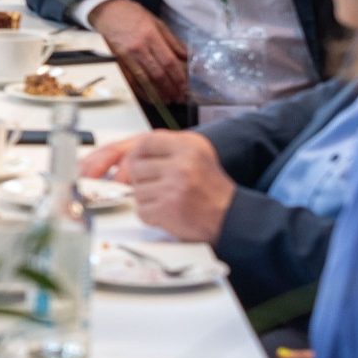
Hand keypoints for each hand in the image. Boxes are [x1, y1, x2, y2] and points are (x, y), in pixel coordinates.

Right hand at [87, 0, 188, 101]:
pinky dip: (141, 92)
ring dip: (158, 93)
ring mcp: (126, 57)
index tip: (186, 86)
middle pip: (158, 74)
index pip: (169, 61)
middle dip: (171, 88)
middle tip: (180, 97)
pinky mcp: (117, 62)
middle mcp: (138, 48)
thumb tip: (187, 56)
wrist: (107, 12)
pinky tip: (150, 97)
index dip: (179, 76)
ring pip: (145, 80)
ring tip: (168, 99)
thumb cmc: (132, 15)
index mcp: (151, 36)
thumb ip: (172, 41)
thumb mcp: (157, 22)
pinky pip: (130, 81)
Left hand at [118, 130, 234, 242]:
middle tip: (159, 186)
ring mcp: (175, 186)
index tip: (140, 164)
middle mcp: (182, 164)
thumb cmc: (209, 186)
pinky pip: (142, 210)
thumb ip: (164, 148)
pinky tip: (167, 212)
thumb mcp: (194, 153)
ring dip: (148, 199)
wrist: (230, 215)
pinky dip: (151, 215)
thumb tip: (127, 157)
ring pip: (137, 190)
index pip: (145, 142)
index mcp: (188, 145)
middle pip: (136, 167)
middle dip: (142, 179)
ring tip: (167, 199)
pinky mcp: (169, 209)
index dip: (137, 155)